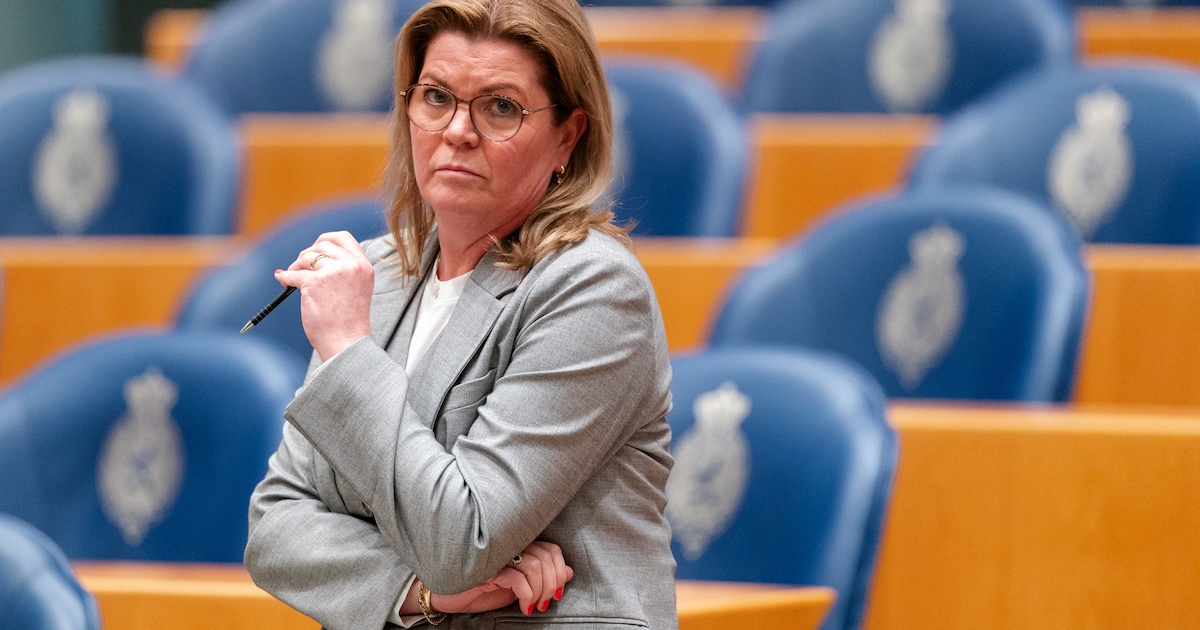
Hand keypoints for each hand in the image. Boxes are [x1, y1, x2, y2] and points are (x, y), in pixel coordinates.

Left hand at [275, 231, 373, 361]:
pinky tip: (283, 281)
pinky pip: (293, 274)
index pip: (344, 238)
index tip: (315, 248)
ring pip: (307, 257)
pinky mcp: (315, 282)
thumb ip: (344, 271)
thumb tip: (313, 257)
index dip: (326, 240)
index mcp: (364, 266)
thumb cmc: (349, 322)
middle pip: (322, 245)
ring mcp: (333, 272)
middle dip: (307, 254)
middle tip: (300, 267)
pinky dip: (285, 277)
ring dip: (296, 266)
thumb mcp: (356, 289)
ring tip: (293, 279)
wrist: (346, 342)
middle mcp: (351, 266)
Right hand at [431, 541, 573, 615]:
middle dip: (552, 584)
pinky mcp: (488, 570)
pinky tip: (524, 606)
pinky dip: (527, 595)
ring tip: (534, 605)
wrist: (450, 596)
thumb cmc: (484, 589)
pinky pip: (518, 578)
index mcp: (519, 546)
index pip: (551, 549)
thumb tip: (569, 572)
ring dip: (541, 591)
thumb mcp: (519, 585)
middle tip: (546, 602)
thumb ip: (543, 577)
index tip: (557, 592)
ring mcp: (499, 556)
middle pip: (546, 558)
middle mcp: (510, 546)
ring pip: (535, 566)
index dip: (560, 570)